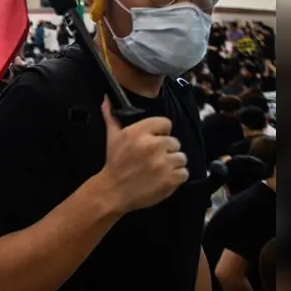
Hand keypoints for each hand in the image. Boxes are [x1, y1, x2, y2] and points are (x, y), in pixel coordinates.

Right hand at [98, 97, 188, 212]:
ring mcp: (162, 163)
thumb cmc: (114, 163)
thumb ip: (111, 116)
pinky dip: (177, 177)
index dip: (161, 132)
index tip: (154, 140)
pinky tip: (164, 177)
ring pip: (181, 157)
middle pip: (175, 141)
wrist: (113, 191)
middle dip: (167, 150)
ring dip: (173, 163)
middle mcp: (152, 145)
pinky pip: (184, 173)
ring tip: (160, 168)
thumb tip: (106, 99)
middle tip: (155, 158)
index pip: (165, 123)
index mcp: (139, 132)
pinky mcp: (170, 180)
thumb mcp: (111, 137)